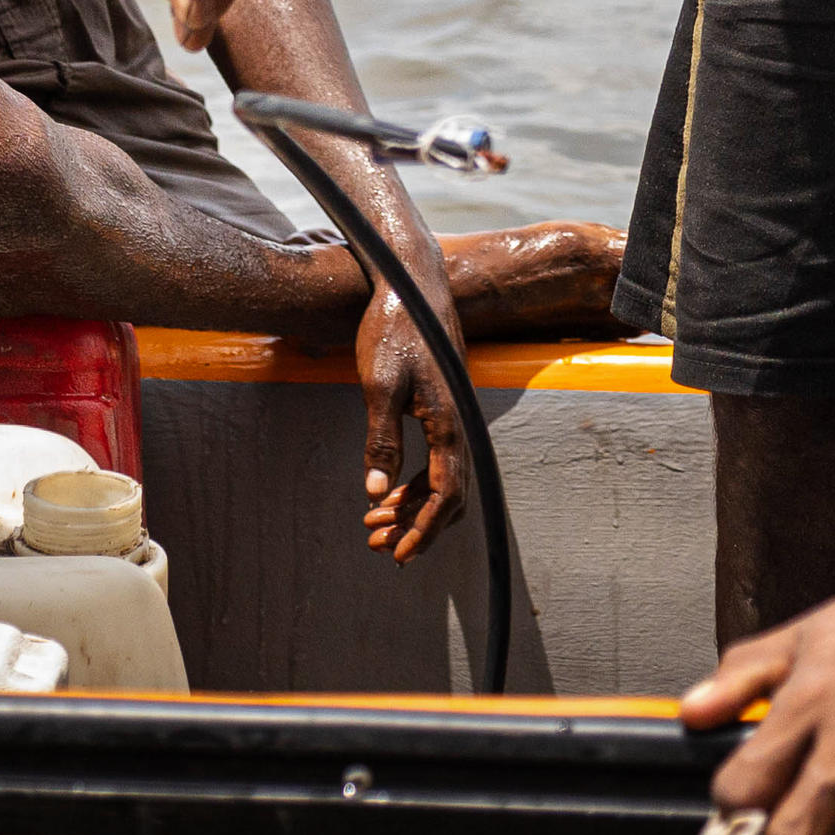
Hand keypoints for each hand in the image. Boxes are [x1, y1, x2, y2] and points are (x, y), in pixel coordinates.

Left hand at [353, 267, 471, 560]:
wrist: (412, 281)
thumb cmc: (395, 326)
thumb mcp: (378, 383)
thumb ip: (380, 438)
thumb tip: (376, 492)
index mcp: (447, 422)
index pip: (445, 493)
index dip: (424, 528)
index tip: (400, 553)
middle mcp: (459, 424)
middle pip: (449, 495)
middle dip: (417, 526)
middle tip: (379, 546)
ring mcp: (454, 416)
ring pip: (444, 480)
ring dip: (413, 507)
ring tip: (375, 524)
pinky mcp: (444, 407)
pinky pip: (438, 459)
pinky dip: (415, 482)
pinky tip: (388, 488)